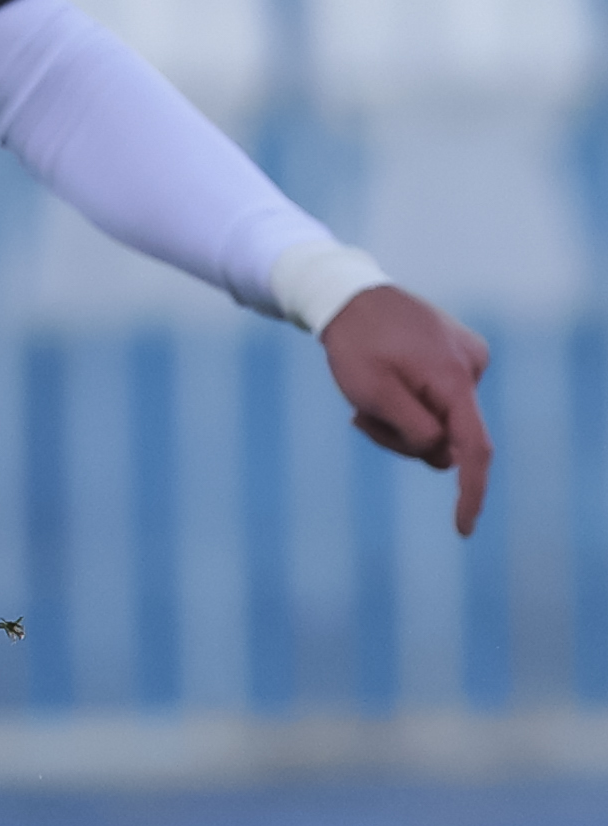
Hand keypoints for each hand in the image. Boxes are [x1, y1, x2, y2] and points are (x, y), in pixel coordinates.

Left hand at [324, 283, 494, 535]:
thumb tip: (444, 455)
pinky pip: (437, 402)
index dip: (470, 492)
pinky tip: (383, 382)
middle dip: (404, 441)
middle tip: (359, 420)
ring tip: (366, 395)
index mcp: (454, 380)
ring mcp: (469, 362)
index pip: (474, 449)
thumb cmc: (355, 346)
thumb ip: (412, 429)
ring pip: (439, 423)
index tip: (463, 528)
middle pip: (447, 439)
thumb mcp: (372, 394)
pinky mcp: (458, 359)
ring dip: (401, 422)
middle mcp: (473, 369)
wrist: (351, 297)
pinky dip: (409, 404)